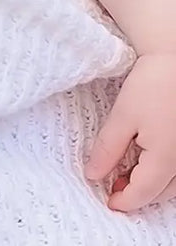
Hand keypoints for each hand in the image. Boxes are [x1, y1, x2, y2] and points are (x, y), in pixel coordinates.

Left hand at [86, 53, 175, 210]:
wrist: (174, 59)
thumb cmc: (151, 85)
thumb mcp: (122, 117)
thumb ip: (107, 149)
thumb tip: (94, 175)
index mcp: (166, 160)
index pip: (143, 193)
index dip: (124, 201)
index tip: (106, 201)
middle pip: (159, 193)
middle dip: (136, 195)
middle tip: (111, 188)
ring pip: (171, 185)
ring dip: (149, 186)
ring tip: (123, 175)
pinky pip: (175, 170)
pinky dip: (160, 174)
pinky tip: (144, 162)